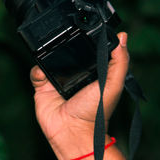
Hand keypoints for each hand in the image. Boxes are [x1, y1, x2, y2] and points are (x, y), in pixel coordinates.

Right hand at [30, 32, 128, 159]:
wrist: (73, 132)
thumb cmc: (96, 112)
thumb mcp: (114, 84)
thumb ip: (120, 62)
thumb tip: (123, 36)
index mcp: (94, 72)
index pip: (91, 49)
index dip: (89, 39)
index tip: (87, 27)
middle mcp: (76, 74)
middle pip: (68, 51)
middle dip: (66, 42)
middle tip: (65, 36)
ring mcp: (58, 80)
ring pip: (50, 57)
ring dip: (50, 53)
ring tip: (52, 54)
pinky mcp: (43, 87)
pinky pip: (36, 71)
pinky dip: (38, 69)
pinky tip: (46, 74)